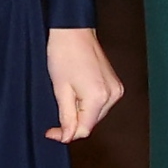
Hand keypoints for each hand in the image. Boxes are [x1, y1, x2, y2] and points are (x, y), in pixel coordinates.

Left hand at [44, 27, 122, 142]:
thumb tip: (67, 137)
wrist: (73, 30)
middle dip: (73, 122)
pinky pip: (101, 103)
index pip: (84, 129)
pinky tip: (77, 93)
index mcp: (98, 97)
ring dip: (81, 113)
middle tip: (55, 116)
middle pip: (91, 123)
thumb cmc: (63, 53)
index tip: (51, 133)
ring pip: (96, 114)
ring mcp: (116, 89)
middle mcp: (112, 95)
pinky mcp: (116, 84)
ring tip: (67, 96)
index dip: (66, 134)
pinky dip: (88, 104)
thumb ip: (66, 116)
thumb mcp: (60, 89)